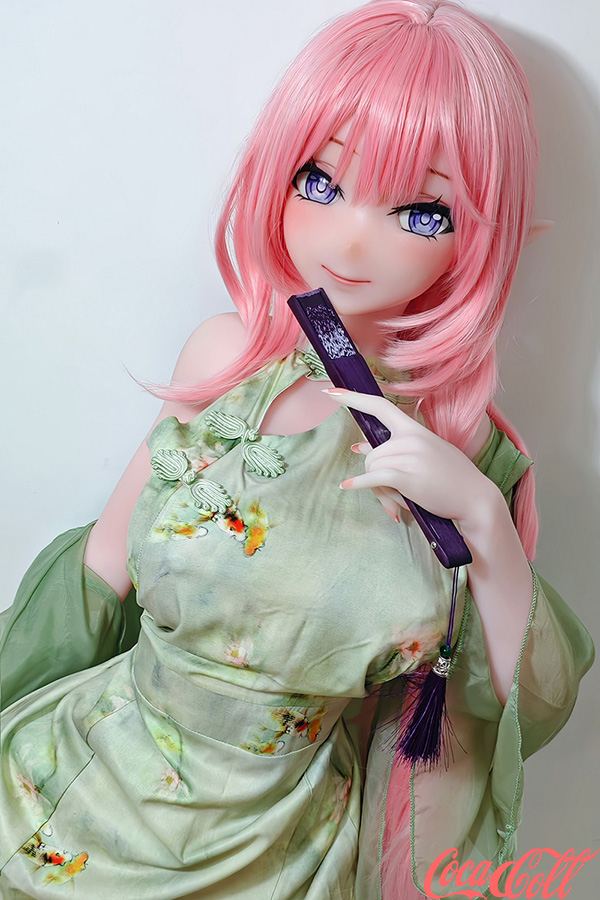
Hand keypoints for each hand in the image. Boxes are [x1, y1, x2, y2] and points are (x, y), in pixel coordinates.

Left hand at [323, 388, 494, 528]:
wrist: (475, 498)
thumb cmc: (451, 478)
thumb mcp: (425, 455)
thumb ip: (393, 449)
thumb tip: (357, 448)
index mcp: (414, 429)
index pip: (380, 406)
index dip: (353, 398)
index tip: (331, 392)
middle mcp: (410, 439)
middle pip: (370, 454)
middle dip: (374, 475)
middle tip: (391, 494)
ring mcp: (409, 457)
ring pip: (371, 469)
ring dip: (378, 488)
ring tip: (397, 501)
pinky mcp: (406, 477)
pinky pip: (374, 478)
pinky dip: (360, 484)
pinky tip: (347, 486)